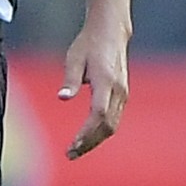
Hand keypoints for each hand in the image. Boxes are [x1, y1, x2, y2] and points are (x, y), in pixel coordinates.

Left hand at [58, 17, 130, 160]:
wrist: (111, 31)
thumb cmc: (89, 44)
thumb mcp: (74, 58)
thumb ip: (70, 79)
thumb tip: (62, 97)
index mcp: (106, 81)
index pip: (98, 114)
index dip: (86, 133)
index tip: (72, 145)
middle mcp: (118, 90)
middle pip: (107, 126)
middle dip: (89, 143)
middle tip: (70, 154)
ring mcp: (123, 93)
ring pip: (112, 125)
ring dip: (95, 140)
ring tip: (76, 150)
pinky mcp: (122, 95)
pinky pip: (114, 119)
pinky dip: (101, 132)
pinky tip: (87, 138)